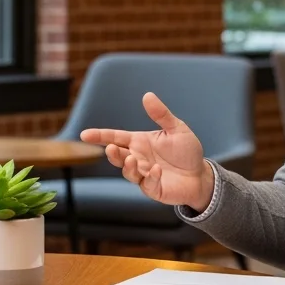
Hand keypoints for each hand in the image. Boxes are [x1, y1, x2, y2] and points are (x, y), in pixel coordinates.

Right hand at [79, 92, 214, 210]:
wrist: (200, 175)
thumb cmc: (187, 151)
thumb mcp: (177, 129)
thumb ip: (161, 114)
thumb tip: (147, 95)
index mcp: (139, 142)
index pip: (115, 137)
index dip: (99, 136)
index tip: (84, 134)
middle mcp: (138, 158)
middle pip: (118, 156)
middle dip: (112, 154)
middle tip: (111, 149)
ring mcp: (144, 175)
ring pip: (128, 172)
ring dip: (128, 167)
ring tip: (132, 160)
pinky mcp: (153, 189)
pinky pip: (147, 184)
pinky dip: (150, 177)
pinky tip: (157, 171)